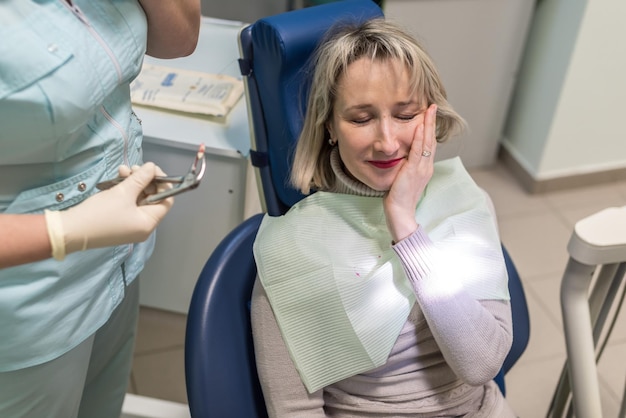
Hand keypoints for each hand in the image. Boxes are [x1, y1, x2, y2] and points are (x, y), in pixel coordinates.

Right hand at [60, 162, 173, 253]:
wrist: (70, 230)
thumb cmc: (99, 214)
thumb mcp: (123, 192)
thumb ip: (140, 179)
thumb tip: (152, 168)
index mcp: (149, 223)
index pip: (166, 200)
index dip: (162, 183)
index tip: (152, 169)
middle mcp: (143, 227)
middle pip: (153, 198)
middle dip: (145, 180)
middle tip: (134, 167)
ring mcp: (131, 225)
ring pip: (139, 199)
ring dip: (133, 182)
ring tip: (123, 170)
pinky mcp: (119, 222)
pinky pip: (128, 203)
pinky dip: (125, 190)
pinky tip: (117, 178)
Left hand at [383, 104, 436, 241]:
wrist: (400, 212)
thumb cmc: (399, 198)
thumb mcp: (404, 178)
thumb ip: (405, 166)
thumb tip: (401, 157)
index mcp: (424, 168)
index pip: (428, 144)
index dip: (429, 129)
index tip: (429, 115)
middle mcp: (426, 167)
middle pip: (431, 140)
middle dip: (431, 122)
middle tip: (433, 106)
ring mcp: (421, 169)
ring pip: (427, 143)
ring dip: (428, 125)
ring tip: (429, 110)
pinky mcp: (414, 171)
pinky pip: (418, 151)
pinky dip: (420, 138)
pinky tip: (419, 127)